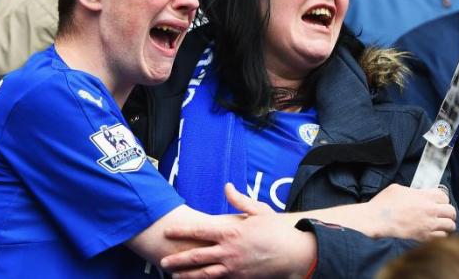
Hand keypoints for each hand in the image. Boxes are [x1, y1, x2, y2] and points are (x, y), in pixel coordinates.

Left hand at [160, 184, 314, 278]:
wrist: (295, 253)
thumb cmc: (277, 230)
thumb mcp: (258, 210)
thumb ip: (239, 200)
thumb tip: (227, 187)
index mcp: (230, 232)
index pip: (199, 231)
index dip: (181, 231)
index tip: (168, 232)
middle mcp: (229, 251)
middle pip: (196, 257)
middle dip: (178, 260)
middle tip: (163, 262)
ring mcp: (234, 268)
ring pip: (205, 274)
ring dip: (187, 275)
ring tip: (174, 277)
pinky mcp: (241, 278)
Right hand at [362, 183, 455, 240]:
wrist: (376, 220)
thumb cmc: (383, 204)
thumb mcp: (397, 189)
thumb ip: (412, 191)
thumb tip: (417, 193)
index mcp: (423, 196)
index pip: (444, 196)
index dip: (441, 199)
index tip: (437, 202)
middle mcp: (429, 210)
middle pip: (451, 211)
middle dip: (447, 213)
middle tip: (441, 215)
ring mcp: (428, 224)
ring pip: (450, 225)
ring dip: (446, 225)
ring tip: (439, 225)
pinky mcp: (424, 237)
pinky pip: (442, 237)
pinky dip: (440, 236)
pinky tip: (433, 233)